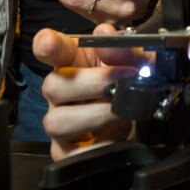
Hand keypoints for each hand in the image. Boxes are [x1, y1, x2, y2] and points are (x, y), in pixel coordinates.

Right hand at [35, 26, 148, 160]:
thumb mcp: (138, 64)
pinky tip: (117, 137)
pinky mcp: (67, 152)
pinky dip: (98, 146)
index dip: (47, 45)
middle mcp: (61, 92)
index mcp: (73, 63)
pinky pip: (72, 154)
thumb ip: (125, 49)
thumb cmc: (132, 86)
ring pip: (57, 122)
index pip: (50, 49)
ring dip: (96, 115)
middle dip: (91, 83)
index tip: (50, 42)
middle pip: (52, 86)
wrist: (142, 124)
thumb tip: (106, 35)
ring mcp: (60, 123)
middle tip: (121, 80)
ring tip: (123, 112)